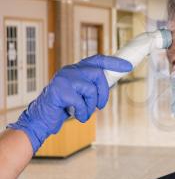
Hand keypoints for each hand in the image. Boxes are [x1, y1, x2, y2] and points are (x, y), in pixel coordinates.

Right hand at [7, 54, 131, 153]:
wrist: (41, 119)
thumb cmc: (64, 106)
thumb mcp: (82, 94)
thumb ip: (94, 86)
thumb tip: (113, 81)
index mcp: (76, 69)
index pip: (97, 60)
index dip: (113, 62)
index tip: (127, 66)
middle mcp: (70, 70)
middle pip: (98, 73)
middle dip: (104, 92)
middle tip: (101, 105)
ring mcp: (64, 79)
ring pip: (91, 89)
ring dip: (92, 105)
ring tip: (85, 113)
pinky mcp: (60, 90)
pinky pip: (81, 102)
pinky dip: (83, 112)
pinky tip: (78, 116)